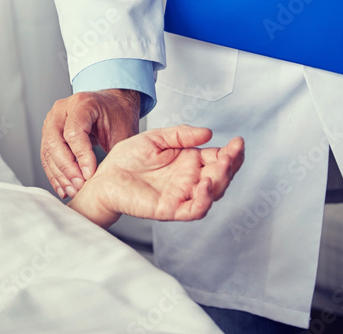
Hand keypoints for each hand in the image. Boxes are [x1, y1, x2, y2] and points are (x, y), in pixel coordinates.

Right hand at [40, 89, 139, 198]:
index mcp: (82, 103)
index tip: (90, 175)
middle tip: (79, 186)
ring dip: (59, 174)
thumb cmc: (118, 115)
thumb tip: (105, 180)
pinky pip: (46, 155)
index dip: (81, 156)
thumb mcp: (122, 132)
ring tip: (72, 191)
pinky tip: (63, 187)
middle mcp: (62, 109)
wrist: (112, 104)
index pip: (73, 132)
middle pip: (54, 141)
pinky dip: (54, 173)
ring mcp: (52, 119)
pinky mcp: (48, 132)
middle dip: (67, 168)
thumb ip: (113, 153)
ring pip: (47, 150)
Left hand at [67, 125, 244, 228]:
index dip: (232, 153)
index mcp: (189, 162)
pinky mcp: (170, 209)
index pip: (218, 159)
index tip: (238, 142)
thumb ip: (180, 135)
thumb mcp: (155, 138)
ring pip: (212, 194)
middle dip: (231, 166)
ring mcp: (181, 196)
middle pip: (221, 177)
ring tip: (221, 166)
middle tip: (232, 154)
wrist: (104, 176)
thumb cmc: (127, 159)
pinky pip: (193, 209)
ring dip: (221, 182)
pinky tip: (204, 184)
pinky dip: (203, 200)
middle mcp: (189, 180)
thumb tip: (208, 133)